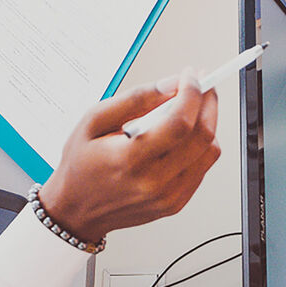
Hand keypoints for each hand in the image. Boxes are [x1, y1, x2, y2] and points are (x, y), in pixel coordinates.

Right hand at [39, 71, 220, 242]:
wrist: (76, 211)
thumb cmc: (80, 165)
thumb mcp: (94, 121)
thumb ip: (135, 99)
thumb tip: (171, 84)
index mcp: (130, 160)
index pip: (179, 123)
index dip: (192, 93)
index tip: (191, 76)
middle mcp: (153, 182)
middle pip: (203, 136)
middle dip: (207, 102)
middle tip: (201, 86)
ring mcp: (168, 197)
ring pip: (210, 152)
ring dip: (207, 123)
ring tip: (190, 109)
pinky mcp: (176, 203)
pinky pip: (203, 168)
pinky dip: (200, 145)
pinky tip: (183, 135)